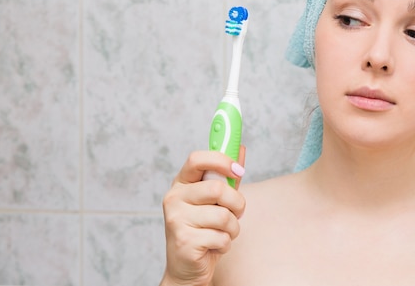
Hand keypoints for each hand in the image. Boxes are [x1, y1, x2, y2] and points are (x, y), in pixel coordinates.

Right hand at [160, 147, 245, 285]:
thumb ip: (227, 176)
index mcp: (181, 183)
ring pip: (223, 216)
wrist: (186, 267)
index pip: (197, 159)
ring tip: (223, 232)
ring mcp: (176, 220)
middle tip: (236, 212)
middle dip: (236, 203)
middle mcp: (174, 198)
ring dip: (233, 227)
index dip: (221, 160)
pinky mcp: (184, 241)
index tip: (238, 170)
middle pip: (217, 189)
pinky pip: (221, 237)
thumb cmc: (203, 228)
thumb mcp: (215, 199)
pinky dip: (226, 243)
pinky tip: (213, 246)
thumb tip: (241, 148)